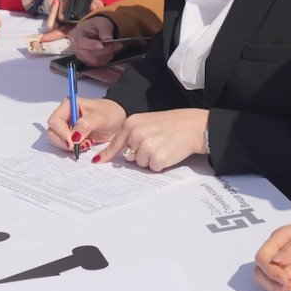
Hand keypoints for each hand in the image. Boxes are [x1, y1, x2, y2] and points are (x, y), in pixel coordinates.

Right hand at [48, 95, 125, 152]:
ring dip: (69, 146)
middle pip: (53, 131)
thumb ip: (86, 125)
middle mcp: (66, 114)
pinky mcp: (72, 135)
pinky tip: (86, 144)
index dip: (61, 132)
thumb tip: (74, 136)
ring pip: (57, 139)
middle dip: (64, 141)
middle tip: (76, 147)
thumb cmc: (111, 113)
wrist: (118, 121)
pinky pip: (66, 145)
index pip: (55, 120)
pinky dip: (74, 148)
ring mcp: (67, 125)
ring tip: (85, 144)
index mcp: (69, 105)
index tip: (72, 142)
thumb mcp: (101, 117)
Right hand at [69, 15, 119, 66]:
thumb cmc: (94, 26)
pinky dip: (106, 58)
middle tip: (116, 44)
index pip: (80, 42)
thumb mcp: (101, 22)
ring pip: (95, 60)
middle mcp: (75, 48)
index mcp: (75, 36)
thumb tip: (108, 39)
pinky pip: (98, 64)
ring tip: (114, 46)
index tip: (101, 45)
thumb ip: (104, 30)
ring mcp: (81, 56)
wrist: (93, 30)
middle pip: (89, 53)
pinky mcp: (88, 62)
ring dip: (107, 54)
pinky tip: (109, 51)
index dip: (91, 45)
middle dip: (105, 50)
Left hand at [92, 108, 206, 170]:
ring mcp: (146, 147)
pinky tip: (168, 152)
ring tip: (163, 146)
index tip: (97, 161)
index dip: (107, 154)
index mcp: (132, 123)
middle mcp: (136, 134)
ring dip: (150, 159)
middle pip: (129, 156)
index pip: (116, 143)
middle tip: (155, 143)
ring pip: (140, 164)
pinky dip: (160, 164)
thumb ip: (132, 134)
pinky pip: (152, 168)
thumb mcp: (147, 122)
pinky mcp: (157, 158)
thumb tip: (122, 153)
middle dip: (140, 154)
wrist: (192, 126)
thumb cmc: (172, 124)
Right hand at [253, 218, 290, 290]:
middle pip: (260, 271)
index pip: (262, 257)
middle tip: (289, 287)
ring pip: (266, 280)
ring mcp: (284, 265)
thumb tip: (276, 260)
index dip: (269, 270)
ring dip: (276, 289)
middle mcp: (277, 252)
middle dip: (271, 282)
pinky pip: (280, 286)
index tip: (284, 279)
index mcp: (279, 238)